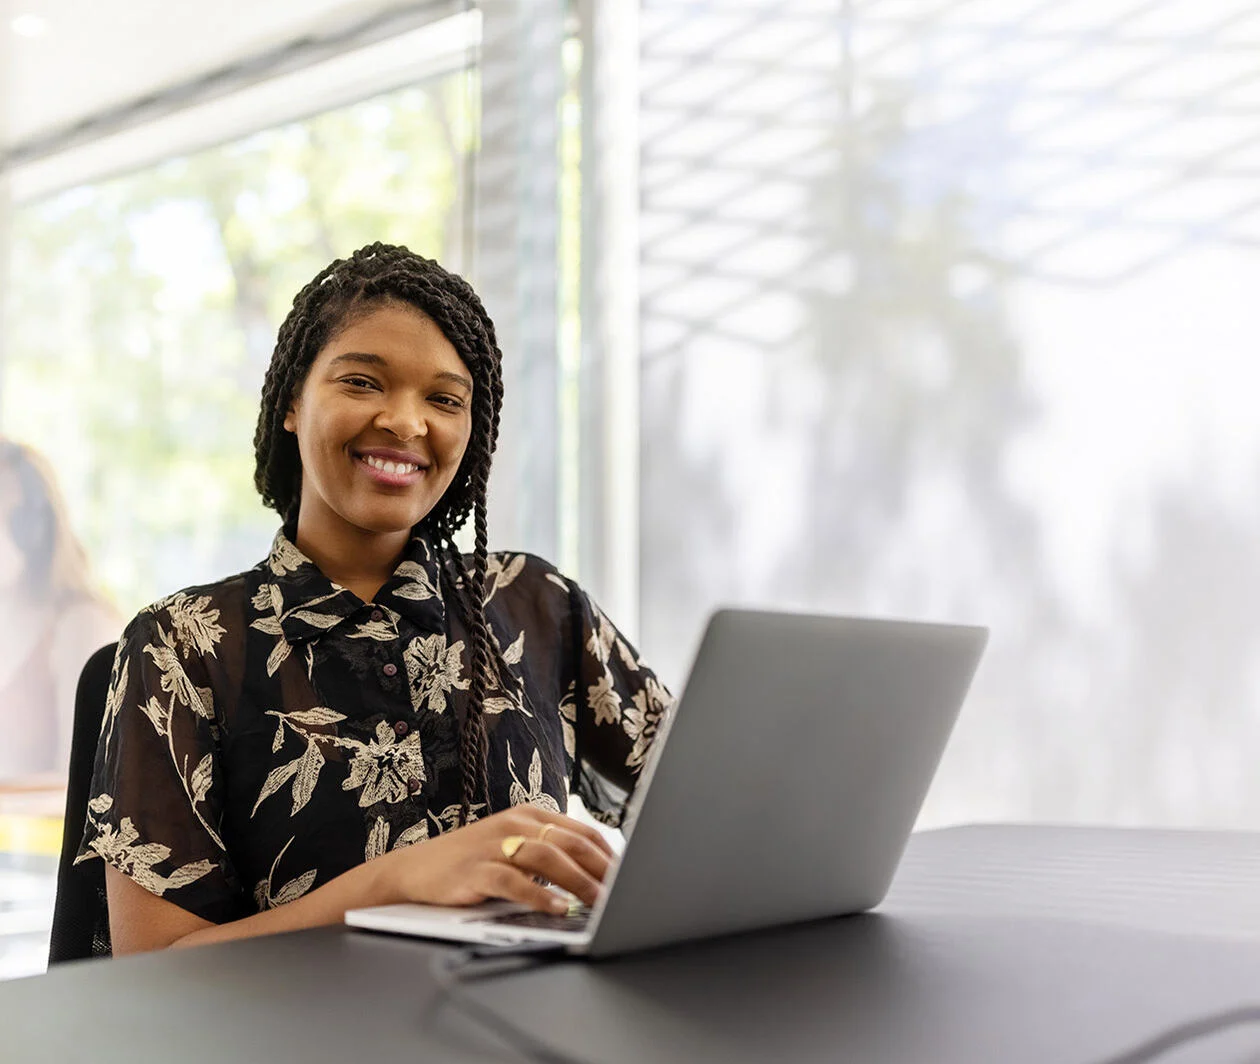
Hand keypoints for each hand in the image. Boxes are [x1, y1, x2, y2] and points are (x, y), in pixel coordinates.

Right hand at [379, 806, 615, 913]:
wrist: (416, 869)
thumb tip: (598, 875)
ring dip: (578, 882)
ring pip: (547, 858)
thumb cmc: (473, 860)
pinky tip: (556, 908)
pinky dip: (538, 895)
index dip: (609, 855)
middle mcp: (515, 824)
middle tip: (624, 892)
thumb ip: (549, 852)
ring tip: (599, 903)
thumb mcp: (514, 846)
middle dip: (601, 869)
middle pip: (570, 843)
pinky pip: (513, 881)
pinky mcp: (476, 870)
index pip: (581, 831)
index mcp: (530, 815)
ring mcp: (495, 845)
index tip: (632, 877)